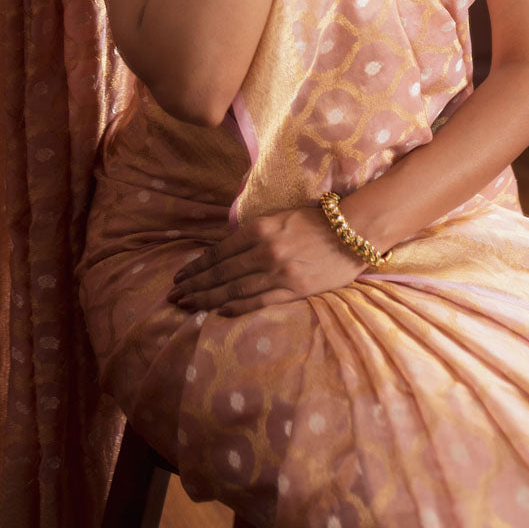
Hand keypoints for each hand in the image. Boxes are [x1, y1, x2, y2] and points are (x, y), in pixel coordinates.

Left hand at [166, 205, 365, 315]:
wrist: (354, 231)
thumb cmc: (317, 220)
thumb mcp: (279, 217)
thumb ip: (254, 232)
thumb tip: (227, 249)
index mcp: (259, 229)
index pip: (219, 252)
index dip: (197, 265)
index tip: (180, 275)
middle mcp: (264, 251)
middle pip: (221, 272)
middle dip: (195, 284)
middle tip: (174, 295)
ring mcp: (279, 273)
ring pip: (234, 289)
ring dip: (207, 298)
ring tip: (188, 305)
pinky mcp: (295, 289)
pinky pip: (259, 301)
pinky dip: (237, 307)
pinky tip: (219, 311)